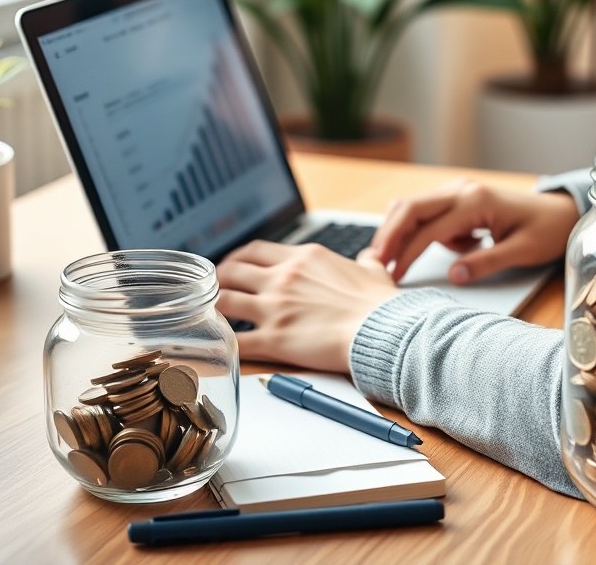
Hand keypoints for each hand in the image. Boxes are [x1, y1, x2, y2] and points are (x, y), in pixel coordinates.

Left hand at [215, 241, 399, 370]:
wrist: (383, 329)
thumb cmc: (380, 303)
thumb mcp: (373, 270)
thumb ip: (366, 261)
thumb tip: (371, 257)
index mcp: (303, 257)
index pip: (255, 249)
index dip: (237, 257)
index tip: (232, 265)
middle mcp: (283, 278)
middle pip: (231, 271)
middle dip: (218, 280)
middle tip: (214, 289)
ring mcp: (275, 308)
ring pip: (224, 301)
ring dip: (215, 308)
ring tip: (212, 315)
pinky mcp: (274, 339)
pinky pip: (236, 340)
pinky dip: (222, 342)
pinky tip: (217, 345)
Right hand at [371, 179, 580, 283]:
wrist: (561, 212)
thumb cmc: (545, 231)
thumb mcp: (521, 251)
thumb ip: (486, 263)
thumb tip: (453, 276)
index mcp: (476, 202)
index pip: (429, 229)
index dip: (407, 254)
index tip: (393, 276)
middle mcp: (462, 189)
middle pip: (409, 208)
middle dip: (388, 235)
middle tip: (374, 263)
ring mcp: (458, 189)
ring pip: (412, 206)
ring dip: (398, 230)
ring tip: (389, 259)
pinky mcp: (458, 196)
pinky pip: (426, 210)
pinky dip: (419, 229)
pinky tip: (441, 247)